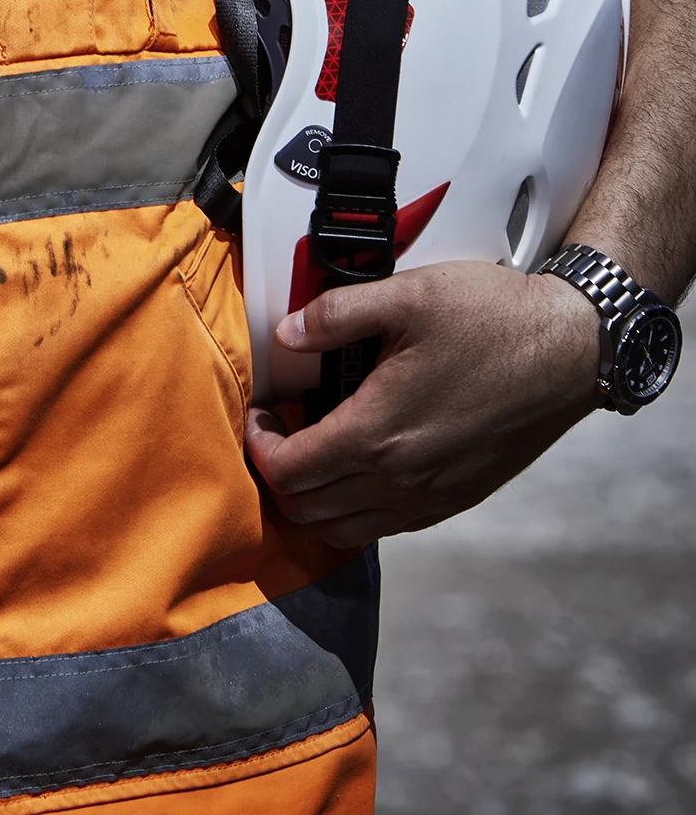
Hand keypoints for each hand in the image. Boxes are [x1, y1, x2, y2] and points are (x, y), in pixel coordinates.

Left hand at [244, 260, 601, 549]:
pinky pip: (385, 527)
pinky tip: (359, 461)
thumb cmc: (491, 319)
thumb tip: (286, 333)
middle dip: (278, 474)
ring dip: (314, 498)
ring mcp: (430, 498)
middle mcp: (400, 481)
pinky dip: (354, 509)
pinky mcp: (455, 500)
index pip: (289, 472)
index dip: (257, 446)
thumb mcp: (406, 295)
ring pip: (344, 530)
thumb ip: (336, 314)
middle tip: (278, 428)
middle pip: (308, 510)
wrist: (569, 351)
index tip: (257, 413)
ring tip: (313, 445)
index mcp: (378, 433)